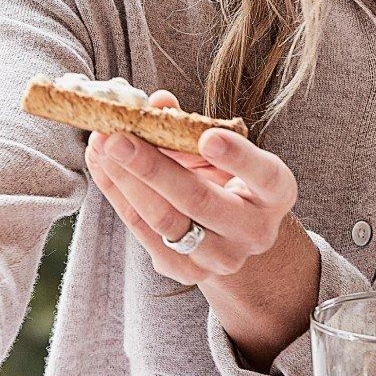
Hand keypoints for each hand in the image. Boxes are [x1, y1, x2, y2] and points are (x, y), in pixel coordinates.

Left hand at [85, 92, 319, 365]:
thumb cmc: (226, 175)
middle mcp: (255, 231)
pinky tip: (101, 166)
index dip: (237, 156)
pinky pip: (144, 233)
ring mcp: (221, 258)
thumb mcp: (221, 149)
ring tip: (100, 146)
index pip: (263, 174)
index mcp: (275, 192)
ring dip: (125, 180)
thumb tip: (156, 103)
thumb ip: (191, 126)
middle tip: (118, 137)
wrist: (231, 233)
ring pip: (165, 221)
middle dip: (152, 167)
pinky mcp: (186, 271)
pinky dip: (117, 195)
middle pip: (199, 200)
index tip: (208, 137)